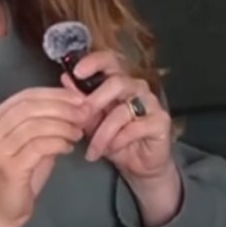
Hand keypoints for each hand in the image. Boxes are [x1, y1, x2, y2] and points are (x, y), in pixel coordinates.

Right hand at [0, 87, 87, 226]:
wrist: (3, 208)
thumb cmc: (21, 171)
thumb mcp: (32, 139)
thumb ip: (46, 119)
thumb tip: (76, 101)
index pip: (27, 95)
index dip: (56, 94)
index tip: (80, 98)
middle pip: (31, 107)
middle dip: (63, 108)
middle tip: (85, 113)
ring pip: (36, 126)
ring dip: (64, 126)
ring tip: (79, 132)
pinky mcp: (9, 166)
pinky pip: (40, 146)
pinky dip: (59, 143)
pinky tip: (69, 147)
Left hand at [69, 50, 172, 182]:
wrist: (139, 165)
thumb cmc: (116, 139)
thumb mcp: (92, 122)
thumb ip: (81, 101)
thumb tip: (65, 78)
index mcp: (120, 82)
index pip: (110, 60)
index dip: (94, 62)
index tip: (77, 72)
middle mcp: (137, 87)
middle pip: (118, 82)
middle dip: (95, 101)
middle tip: (81, 119)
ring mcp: (151, 103)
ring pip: (123, 110)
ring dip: (104, 133)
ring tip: (94, 149)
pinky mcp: (160, 121)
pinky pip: (135, 127)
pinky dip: (119, 140)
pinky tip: (112, 150)